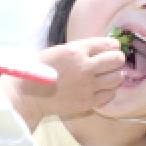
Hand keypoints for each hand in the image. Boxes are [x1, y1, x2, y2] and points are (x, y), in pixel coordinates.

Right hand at [9, 37, 124, 124]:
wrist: (27, 95)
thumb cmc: (39, 71)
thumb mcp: (58, 51)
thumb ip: (80, 49)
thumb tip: (102, 48)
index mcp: (75, 51)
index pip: (108, 44)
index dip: (113, 46)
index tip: (113, 48)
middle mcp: (84, 67)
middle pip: (118, 60)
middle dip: (117, 59)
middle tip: (113, 62)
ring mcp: (87, 86)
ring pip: (118, 77)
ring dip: (115, 75)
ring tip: (108, 75)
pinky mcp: (87, 102)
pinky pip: (110, 94)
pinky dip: (108, 90)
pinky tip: (101, 88)